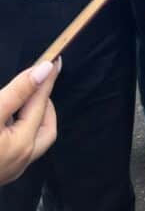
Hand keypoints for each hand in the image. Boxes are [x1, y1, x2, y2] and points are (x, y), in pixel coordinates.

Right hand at [0, 59, 59, 184]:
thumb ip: (18, 91)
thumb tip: (44, 70)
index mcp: (22, 144)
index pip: (42, 102)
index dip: (46, 78)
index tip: (54, 59)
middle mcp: (21, 160)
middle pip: (46, 125)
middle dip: (43, 102)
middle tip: (34, 82)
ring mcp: (10, 169)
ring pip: (34, 138)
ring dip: (32, 116)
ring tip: (19, 98)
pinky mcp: (0, 171)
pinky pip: (20, 147)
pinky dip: (20, 128)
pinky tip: (6, 119)